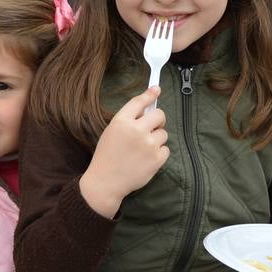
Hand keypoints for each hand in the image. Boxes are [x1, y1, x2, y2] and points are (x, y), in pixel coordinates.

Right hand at [80, 88, 168, 217]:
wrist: (106, 182)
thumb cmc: (107, 155)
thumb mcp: (112, 131)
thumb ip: (129, 119)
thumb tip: (149, 105)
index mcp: (122, 121)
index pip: (139, 101)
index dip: (150, 94)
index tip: (156, 90)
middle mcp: (136, 130)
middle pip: (160, 115)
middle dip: (158, 120)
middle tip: (151, 128)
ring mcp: (148, 145)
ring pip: (164, 133)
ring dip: (157, 139)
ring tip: (143, 149)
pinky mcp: (156, 159)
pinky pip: (166, 149)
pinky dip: (159, 153)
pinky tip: (147, 159)